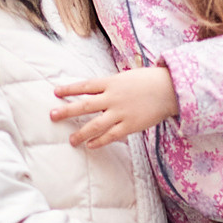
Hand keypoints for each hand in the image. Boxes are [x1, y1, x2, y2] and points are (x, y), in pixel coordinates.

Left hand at [50, 67, 178, 147]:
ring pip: (95, 125)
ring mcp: (121, 112)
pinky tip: (90, 146)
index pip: (85, 86)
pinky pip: (111, 135)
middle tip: (52, 116)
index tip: (56, 92)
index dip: (69, 89)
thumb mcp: (126, 77)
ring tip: (71, 140)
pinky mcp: (130, 125)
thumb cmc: (149, 81)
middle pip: (84, 105)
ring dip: (81, 133)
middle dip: (66, 111)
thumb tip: (97, 91)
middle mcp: (113, 97)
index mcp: (111, 82)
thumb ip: (111, 85)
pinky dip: (99, 141)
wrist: (170, 88)